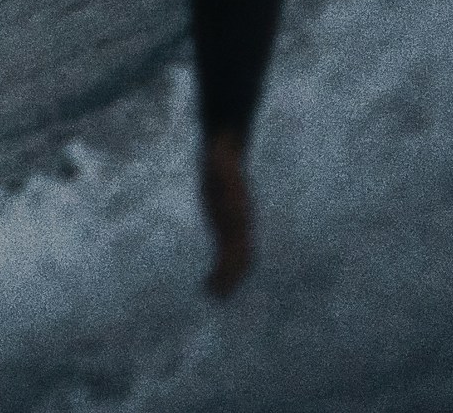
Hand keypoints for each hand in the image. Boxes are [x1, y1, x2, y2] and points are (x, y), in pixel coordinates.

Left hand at [199, 136, 252, 298]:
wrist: (225, 157)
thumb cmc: (219, 160)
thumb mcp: (217, 161)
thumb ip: (219, 161)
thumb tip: (218, 156)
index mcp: (238, 216)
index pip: (238, 247)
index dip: (231, 264)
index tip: (220, 280)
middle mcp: (241, 226)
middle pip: (242, 259)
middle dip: (231, 278)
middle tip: (215, 297)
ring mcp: (236, 228)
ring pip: (238, 260)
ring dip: (228, 278)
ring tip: (213, 295)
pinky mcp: (226, 228)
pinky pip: (228, 253)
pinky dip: (222, 268)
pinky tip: (211, 279)